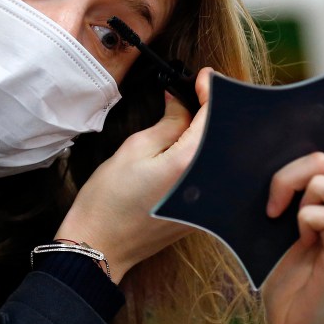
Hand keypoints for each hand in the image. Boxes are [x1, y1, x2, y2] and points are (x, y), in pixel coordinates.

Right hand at [55, 68, 215, 282]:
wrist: (101, 245)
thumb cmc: (109, 200)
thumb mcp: (134, 149)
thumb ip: (168, 123)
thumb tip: (181, 101)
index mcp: (190, 162)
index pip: (213, 114)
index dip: (210, 90)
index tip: (201, 78)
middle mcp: (208, 182)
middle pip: (223, 134)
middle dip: (213, 110)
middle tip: (196, 93)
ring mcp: (209, 201)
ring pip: (221, 155)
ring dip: (211, 133)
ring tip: (192, 116)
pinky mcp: (204, 213)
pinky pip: (215, 175)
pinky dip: (207, 155)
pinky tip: (192, 145)